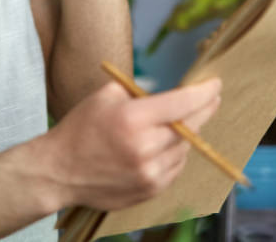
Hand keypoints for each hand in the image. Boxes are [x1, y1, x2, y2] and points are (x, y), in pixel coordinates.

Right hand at [44, 78, 221, 210]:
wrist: (60, 171)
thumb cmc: (81, 128)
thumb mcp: (105, 96)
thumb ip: (138, 92)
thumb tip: (169, 93)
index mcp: (132, 118)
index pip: (181, 103)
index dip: (203, 93)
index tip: (215, 84)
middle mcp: (144, 147)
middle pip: (190, 126)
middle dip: (203, 110)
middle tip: (211, 99)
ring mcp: (149, 173)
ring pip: (185, 149)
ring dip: (186, 134)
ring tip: (174, 124)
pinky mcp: (150, 190)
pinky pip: (176, 168)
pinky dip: (175, 154)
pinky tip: (162, 145)